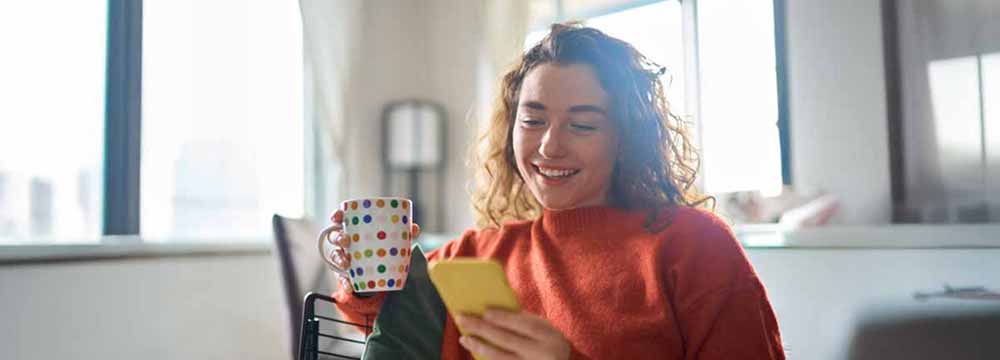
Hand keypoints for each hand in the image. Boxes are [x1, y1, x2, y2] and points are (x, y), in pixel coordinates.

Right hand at [320, 209, 420, 293]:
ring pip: (336, 256)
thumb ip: (403, 232)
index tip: (337, 218)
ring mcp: (344, 257)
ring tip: (347, 264)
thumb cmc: (383, 245)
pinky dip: (346, 283)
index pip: (341, 218)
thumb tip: (414, 228)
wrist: (379, 270)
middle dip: (338, 237)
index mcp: (354, 228)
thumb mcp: (392, 238)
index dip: (337, 216)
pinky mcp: (346, 273)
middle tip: (346, 241)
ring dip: (339, 259)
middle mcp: (345, 242)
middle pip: (335, 236)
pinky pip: (343, 278)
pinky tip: (351, 287)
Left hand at [456, 310, 570, 359]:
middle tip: (463, 319)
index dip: (504, 318)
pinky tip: (475, 350)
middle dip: (482, 329)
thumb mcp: (544, 329)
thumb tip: (491, 309)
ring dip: (479, 346)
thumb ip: (523, 320)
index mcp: (549, 336)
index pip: (524, 325)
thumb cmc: (547, 342)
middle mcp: (542, 354)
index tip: (484, 311)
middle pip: (507, 340)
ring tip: (464, 337)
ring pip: (500, 357)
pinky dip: (485, 358)